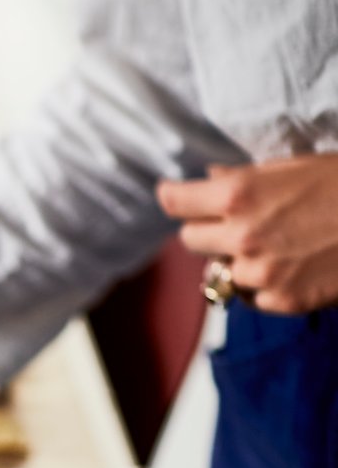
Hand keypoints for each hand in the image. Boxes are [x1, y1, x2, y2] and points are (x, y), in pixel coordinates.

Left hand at [157, 155, 337, 312]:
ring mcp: (259, 273)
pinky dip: (262, 285)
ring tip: (276, 244)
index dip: (173, 198)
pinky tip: (293, 264)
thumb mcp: (294, 166)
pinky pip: (250, 296)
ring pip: (221, 273)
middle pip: (190, 240)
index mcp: (240, 194)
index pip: (176, 203)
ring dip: (237, 261)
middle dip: (206, 230)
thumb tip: (209, 180)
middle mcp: (241, 235)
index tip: (173, 197)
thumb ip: (244, 178)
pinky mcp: (280, 301)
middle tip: (233, 222)